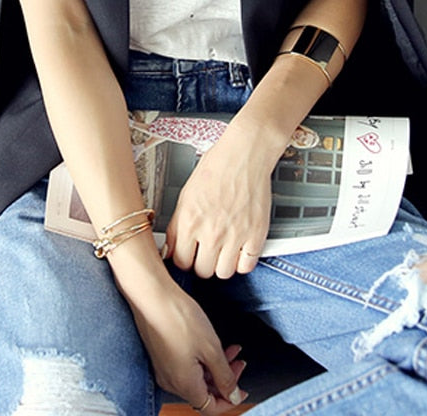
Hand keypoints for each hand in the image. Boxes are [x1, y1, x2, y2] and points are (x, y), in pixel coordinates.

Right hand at [122, 268, 247, 410]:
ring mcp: (164, 368)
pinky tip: (210, 343)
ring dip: (215, 366)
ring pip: (196, 377)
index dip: (230, 401)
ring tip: (230, 348)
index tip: (243, 389)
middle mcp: (171, 382)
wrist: (151, 295)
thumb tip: (233, 396)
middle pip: (204, 392)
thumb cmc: (179, 318)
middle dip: (225, 379)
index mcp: (184, 385)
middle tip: (240, 361)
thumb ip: (224, 376)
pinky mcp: (161, 355)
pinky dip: (201, 359)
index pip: (211, 408)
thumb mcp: (211, 348)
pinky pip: (185, 366)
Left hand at [165, 118, 273, 278]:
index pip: (180, 261)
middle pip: (202, 271)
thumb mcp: (186, 194)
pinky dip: (242, 262)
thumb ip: (177, 225)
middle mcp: (211, 232)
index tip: (186, 256)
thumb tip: (171, 248)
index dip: (182, 260)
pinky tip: (238, 250)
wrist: (244, 153)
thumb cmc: (216, 167)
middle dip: (201, 263)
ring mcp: (235, 235)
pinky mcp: (256, 234)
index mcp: (189, 221)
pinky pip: (246, 266)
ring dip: (221, 265)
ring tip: (221, 252)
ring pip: (223, 273)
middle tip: (204, 252)